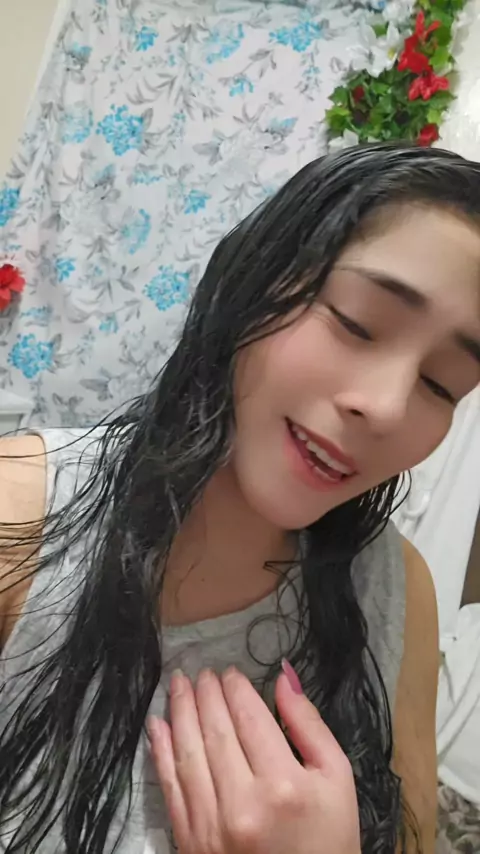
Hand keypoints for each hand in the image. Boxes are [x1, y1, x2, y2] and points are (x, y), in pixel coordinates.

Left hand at [148, 662, 360, 853]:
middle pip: (215, 731)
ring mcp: (211, 826)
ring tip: (178, 685)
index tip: (230, 672)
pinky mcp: (191, 843)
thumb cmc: (329, 840)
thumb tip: (283, 676)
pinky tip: (157, 725)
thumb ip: (310, 724)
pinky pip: (170, 788)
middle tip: (202, 673)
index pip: (249, 718)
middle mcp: (242, 803)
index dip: (235, 689)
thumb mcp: (338, 779)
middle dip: (205, 694)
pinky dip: (161, 752)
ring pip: (187, 754)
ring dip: (179, 713)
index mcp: (283, 785)